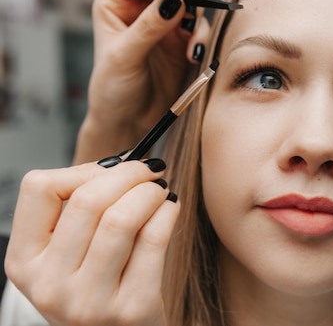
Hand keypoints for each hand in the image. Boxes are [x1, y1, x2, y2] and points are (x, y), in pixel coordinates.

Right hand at [4, 159, 179, 325]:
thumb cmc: (97, 287)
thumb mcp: (68, 255)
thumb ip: (81, 210)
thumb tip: (122, 162)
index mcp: (24, 262)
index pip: (39, 188)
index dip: (83, 169)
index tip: (110, 168)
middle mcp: (49, 285)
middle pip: (88, 200)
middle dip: (128, 173)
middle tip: (149, 170)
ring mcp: (89, 301)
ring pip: (121, 218)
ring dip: (150, 192)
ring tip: (159, 190)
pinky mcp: (131, 308)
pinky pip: (155, 240)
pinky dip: (168, 213)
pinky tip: (170, 209)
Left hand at [75, 0, 210, 163]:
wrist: (129, 122)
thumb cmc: (113, 90)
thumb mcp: (125, 56)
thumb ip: (149, 27)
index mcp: (116, 3)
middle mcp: (142, 9)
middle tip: (195, 11)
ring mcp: (165, 25)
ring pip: (191, 7)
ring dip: (196, 23)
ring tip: (192, 48)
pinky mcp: (182, 43)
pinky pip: (200, 31)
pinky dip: (201, 40)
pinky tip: (193, 56)